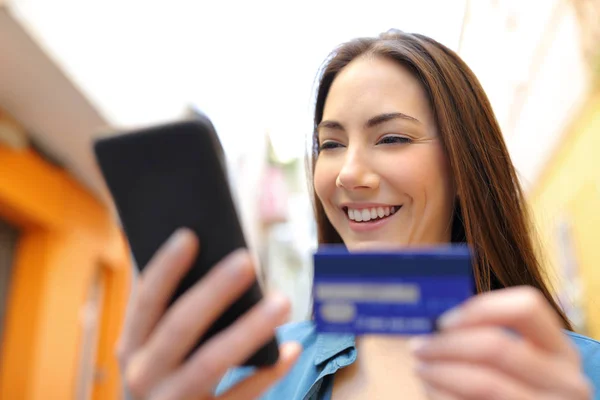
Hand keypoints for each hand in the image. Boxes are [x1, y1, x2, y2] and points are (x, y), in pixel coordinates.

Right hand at [116, 228, 301, 399]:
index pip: (145, 302)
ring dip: (249, 329)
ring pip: (211, 362)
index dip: (165, 269)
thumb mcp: (155, 353)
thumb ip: (173, 317)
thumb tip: (215, 261)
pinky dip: (268, 373)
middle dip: (213, 291)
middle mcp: (143, 375)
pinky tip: (291, 350)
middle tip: (247, 260)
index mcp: (131, 348)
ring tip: (282, 301)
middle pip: (180, 327)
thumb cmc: (168, 379)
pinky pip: (240, 396)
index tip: (190, 236)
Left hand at [410, 286, 591, 399]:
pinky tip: (432, 389)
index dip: (479, 309)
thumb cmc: (514, 393)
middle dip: (446, 344)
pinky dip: (441, 394)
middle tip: (418, 347)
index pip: (526, 307)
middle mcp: (567, 382)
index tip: (445, 323)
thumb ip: (489, 342)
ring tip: (421, 368)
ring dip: (439, 371)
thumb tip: (435, 329)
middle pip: (496, 346)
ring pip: (482, 382)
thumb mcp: (521, 367)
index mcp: (562, 352)